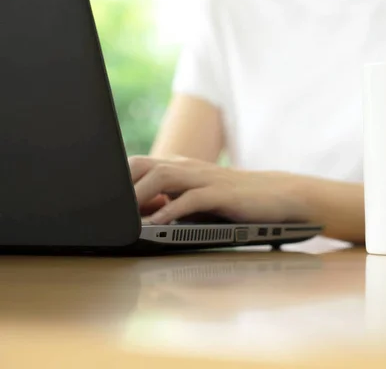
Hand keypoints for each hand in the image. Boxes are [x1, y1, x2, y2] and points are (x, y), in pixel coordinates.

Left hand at [128, 156, 310, 224]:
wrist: (278, 194)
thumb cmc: (238, 200)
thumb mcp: (201, 199)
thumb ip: (174, 202)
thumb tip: (143, 215)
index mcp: (183, 168)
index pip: (142, 164)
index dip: (119, 179)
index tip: (103, 200)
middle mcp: (191, 168)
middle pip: (145, 165)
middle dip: (123, 184)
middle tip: (110, 209)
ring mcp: (206, 178)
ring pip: (164, 176)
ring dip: (140, 195)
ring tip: (126, 216)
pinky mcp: (222, 193)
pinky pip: (191, 198)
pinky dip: (172, 210)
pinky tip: (159, 223)